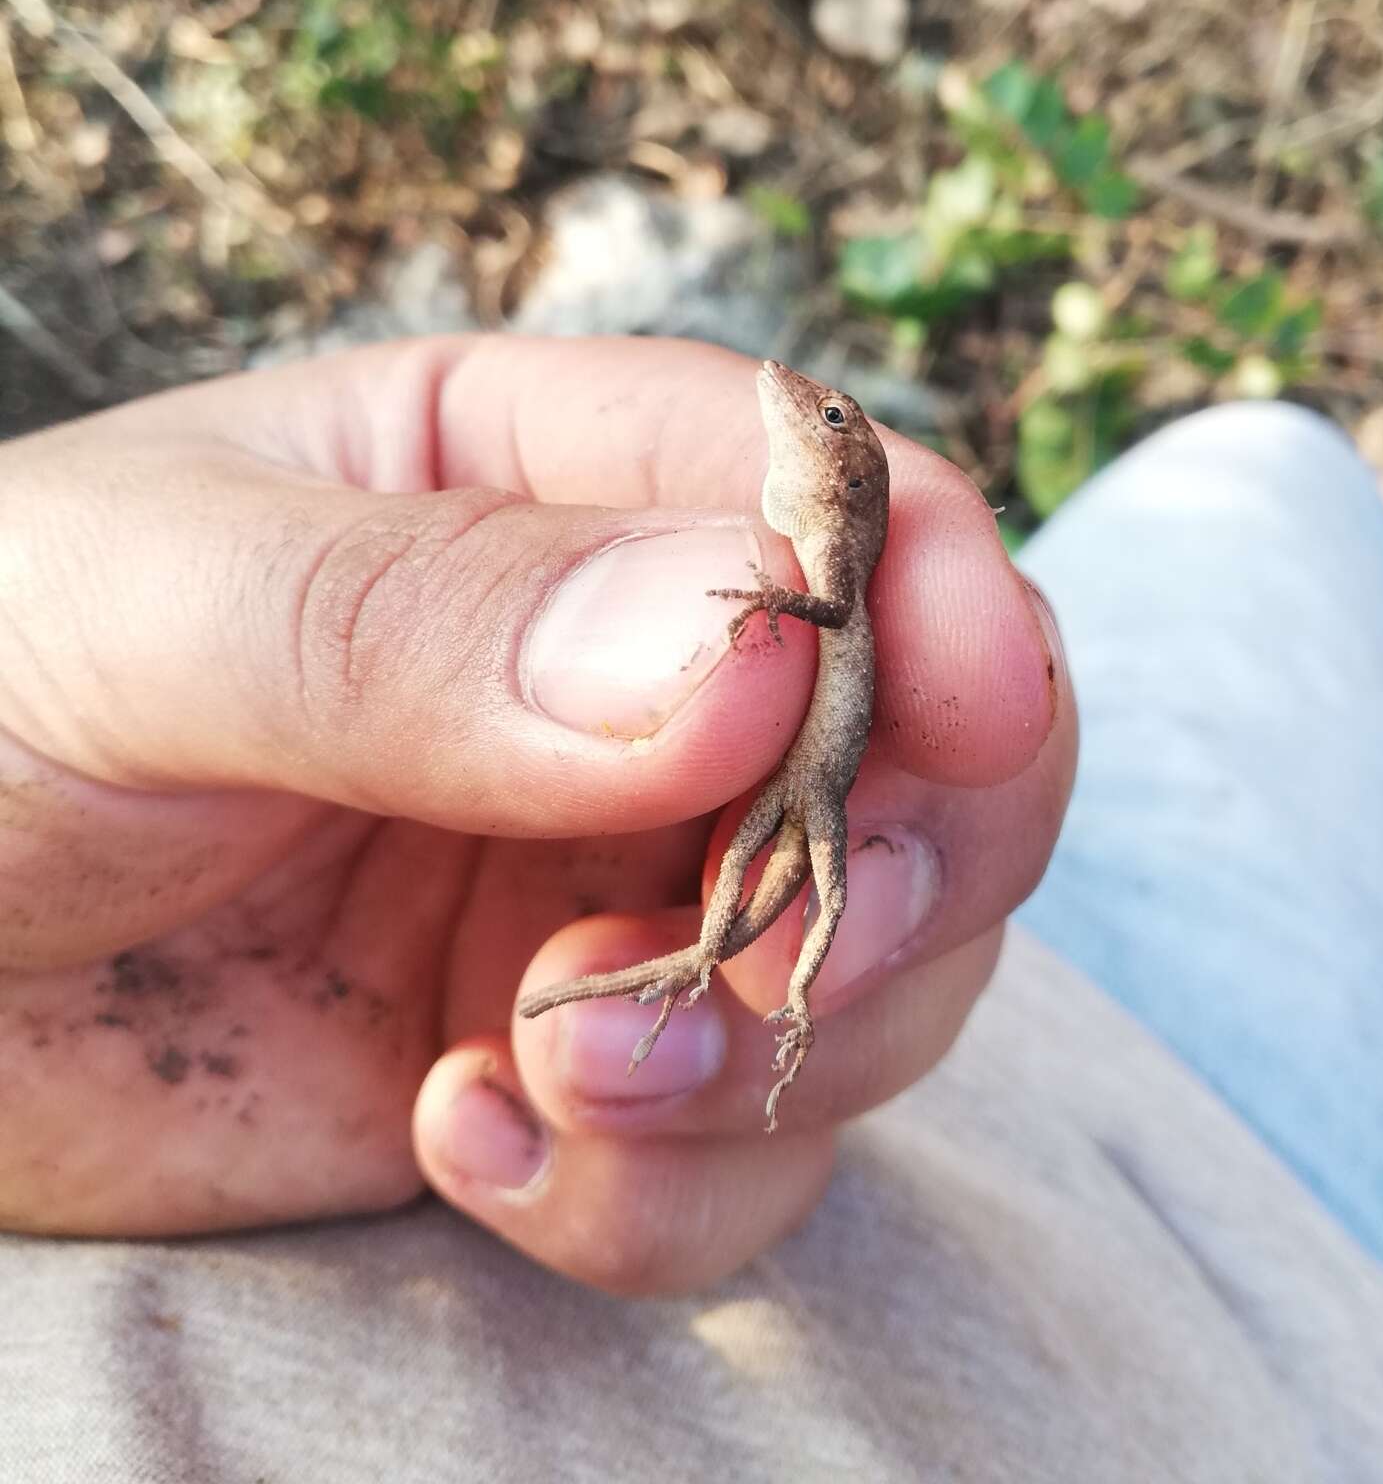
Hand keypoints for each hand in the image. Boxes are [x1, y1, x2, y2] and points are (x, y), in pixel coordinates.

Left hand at [0, 336, 1073, 1292]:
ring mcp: (607, 876)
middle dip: (896, 870)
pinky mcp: (566, 1064)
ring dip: (762, 1053)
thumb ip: (426, 623)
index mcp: (534, 472)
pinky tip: (458, 1147)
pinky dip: (652, 1190)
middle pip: (923, 747)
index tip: (956, 715)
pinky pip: (731, 1154)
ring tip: (536, 1064)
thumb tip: (742, 655)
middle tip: (784, 961)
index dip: (933, 591)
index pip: (823, 490)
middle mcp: (622, 675)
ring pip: (870, 972)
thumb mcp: (147, 616)